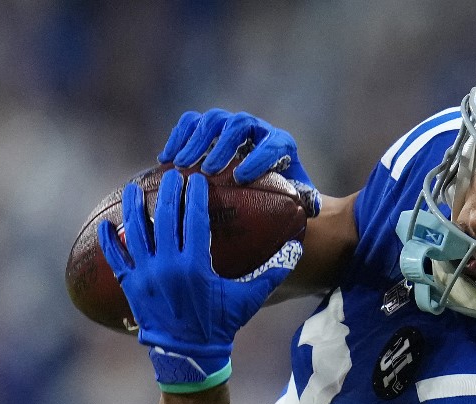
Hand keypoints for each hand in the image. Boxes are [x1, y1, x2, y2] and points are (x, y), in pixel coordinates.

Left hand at [98, 170, 300, 391]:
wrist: (189, 355)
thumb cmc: (220, 325)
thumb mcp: (247, 299)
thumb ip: (271, 274)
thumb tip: (296, 250)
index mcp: (195, 266)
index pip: (193, 220)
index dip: (195, 196)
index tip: (197, 178)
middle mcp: (167, 266)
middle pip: (165, 219)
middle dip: (168, 192)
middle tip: (171, 173)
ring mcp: (146, 275)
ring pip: (136, 232)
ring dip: (134, 208)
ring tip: (134, 188)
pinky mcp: (131, 286)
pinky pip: (116, 259)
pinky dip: (110, 241)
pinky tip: (106, 224)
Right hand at [158, 108, 320, 217]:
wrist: (266, 181)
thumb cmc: (282, 196)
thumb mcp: (298, 200)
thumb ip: (305, 203)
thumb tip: (310, 211)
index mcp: (282, 144)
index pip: (274, 144)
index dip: (258, 158)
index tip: (241, 177)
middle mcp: (257, 129)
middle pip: (239, 125)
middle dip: (222, 146)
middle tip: (208, 170)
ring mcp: (232, 125)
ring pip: (213, 120)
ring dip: (195, 141)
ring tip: (181, 166)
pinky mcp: (210, 127)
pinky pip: (192, 123)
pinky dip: (178, 137)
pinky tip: (165, 160)